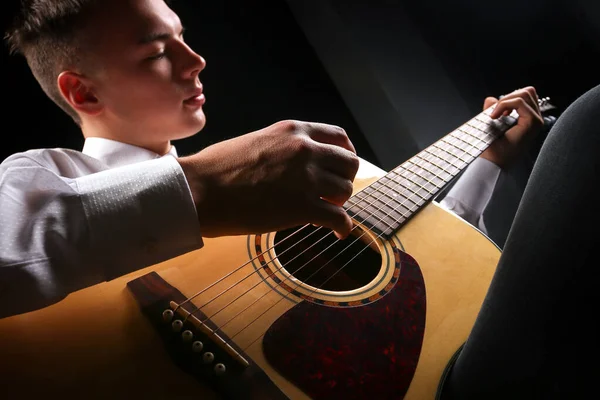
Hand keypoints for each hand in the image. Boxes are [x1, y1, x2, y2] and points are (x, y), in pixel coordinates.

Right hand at [178, 120, 359, 238]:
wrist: (199, 189)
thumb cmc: (218, 168)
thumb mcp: (257, 141)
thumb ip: (284, 147)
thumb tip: (296, 163)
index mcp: (293, 131)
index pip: (339, 137)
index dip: (346, 154)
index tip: (341, 168)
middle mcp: (305, 149)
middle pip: (349, 164)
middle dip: (344, 180)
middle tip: (331, 193)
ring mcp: (306, 178)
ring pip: (345, 191)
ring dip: (339, 203)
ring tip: (326, 211)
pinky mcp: (302, 207)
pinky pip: (339, 218)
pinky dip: (343, 227)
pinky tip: (338, 232)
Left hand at [480, 86, 543, 168]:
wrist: (492, 163)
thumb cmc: (493, 149)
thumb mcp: (491, 124)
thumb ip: (492, 109)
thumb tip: (491, 99)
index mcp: (528, 120)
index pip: (524, 96)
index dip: (508, 99)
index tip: (495, 113)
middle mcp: (535, 120)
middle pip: (527, 92)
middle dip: (508, 97)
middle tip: (496, 112)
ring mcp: (536, 121)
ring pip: (525, 94)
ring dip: (505, 100)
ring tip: (495, 114)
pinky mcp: (532, 122)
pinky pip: (520, 102)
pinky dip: (504, 104)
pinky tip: (495, 116)